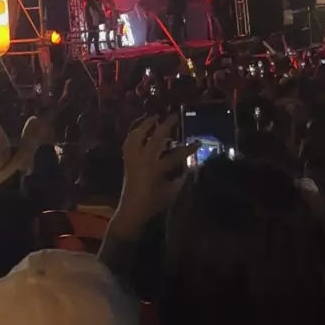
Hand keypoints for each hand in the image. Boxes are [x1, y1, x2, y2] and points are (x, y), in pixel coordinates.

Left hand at [115, 114, 198, 236]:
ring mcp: (133, 158)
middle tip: (175, 115)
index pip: (176, 155)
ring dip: (146, 124)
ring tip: (155, 117)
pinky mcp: (127, 159)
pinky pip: (129, 141)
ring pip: (138, 135)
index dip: (188, 148)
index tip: (198, 142)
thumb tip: (193, 165)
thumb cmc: (153, 202)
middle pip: (156, 137)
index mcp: (156, 169)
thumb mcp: (171, 191)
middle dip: (166, 125)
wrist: (132, 209)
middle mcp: (143, 159)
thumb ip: (182, 178)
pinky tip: (140, 130)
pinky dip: (134, 133)